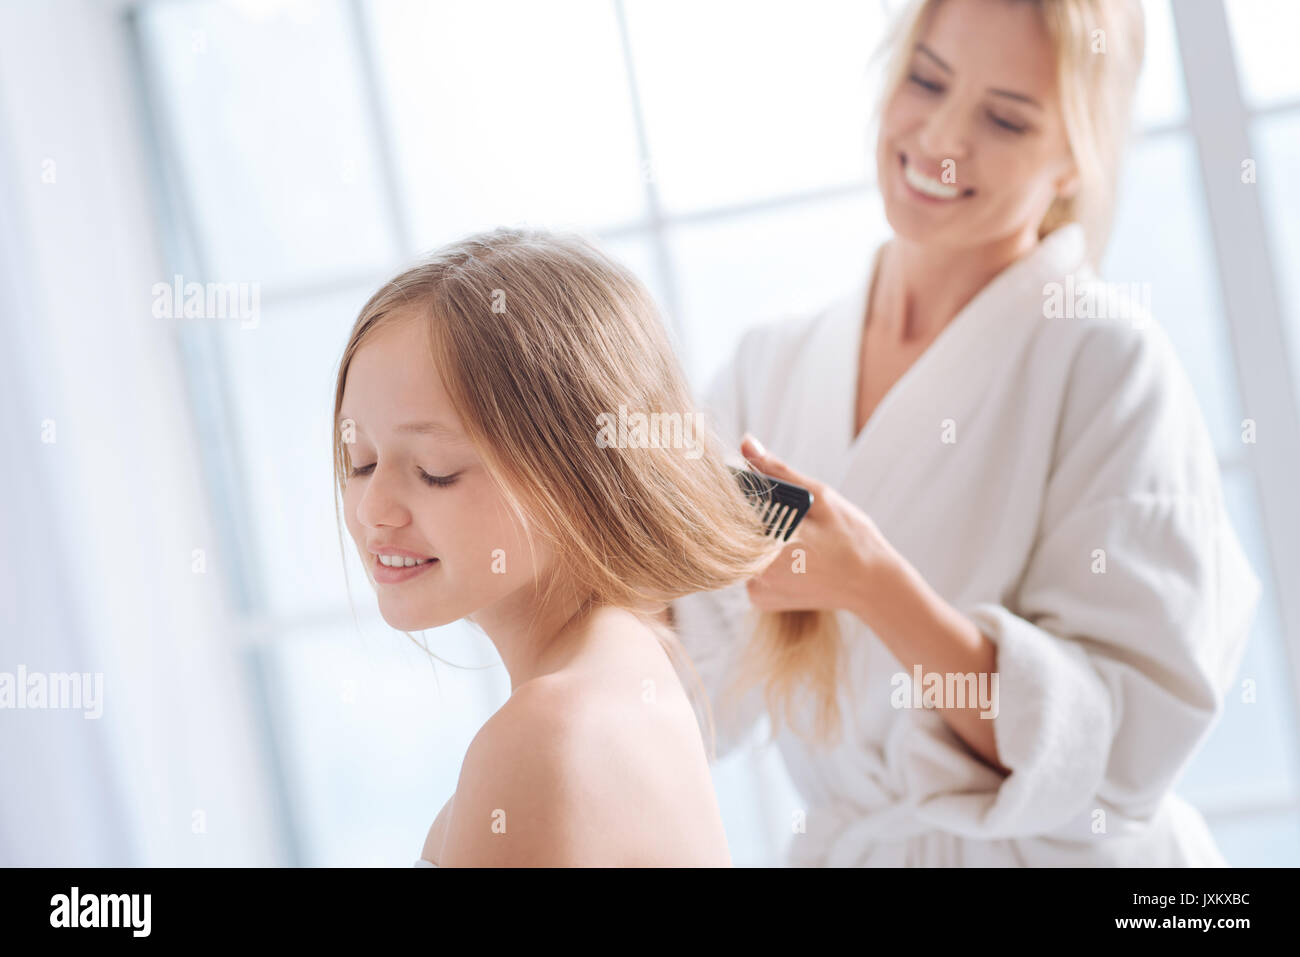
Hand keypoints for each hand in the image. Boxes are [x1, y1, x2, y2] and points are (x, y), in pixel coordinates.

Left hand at [740, 433, 897, 616]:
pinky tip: (789, 557)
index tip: (753, 487)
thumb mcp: (819, 497)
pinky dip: (762, 559)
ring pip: (740, 551)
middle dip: (753, 516)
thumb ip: (777, 472)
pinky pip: (749, 571)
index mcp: (769, 542)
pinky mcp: (760, 600)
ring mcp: (757, 590)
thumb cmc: (851, 538)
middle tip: (790, 518)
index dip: (739, 493)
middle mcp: (757, 572)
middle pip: (734, 532)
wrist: (871, 585)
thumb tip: (746, 443)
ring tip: (795, 537)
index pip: (731, 509)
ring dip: (757, 538)